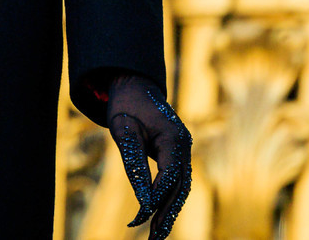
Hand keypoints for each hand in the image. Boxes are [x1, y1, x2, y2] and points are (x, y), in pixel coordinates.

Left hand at [103, 72, 191, 239]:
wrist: (133, 85)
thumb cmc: (126, 106)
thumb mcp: (124, 131)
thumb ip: (134, 165)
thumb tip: (143, 202)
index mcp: (175, 138)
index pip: (169, 176)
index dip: (156, 199)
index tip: (139, 218)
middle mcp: (184, 145)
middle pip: (180, 187)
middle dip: (167, 214)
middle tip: (154, 239)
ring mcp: (183, 149)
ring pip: (181, 187)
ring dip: (169, 211)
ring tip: (156, 236)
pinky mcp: (176, 153)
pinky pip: (176, 181)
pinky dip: (168, 199)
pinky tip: (158, 216)